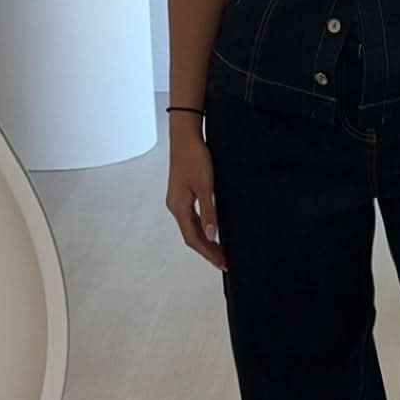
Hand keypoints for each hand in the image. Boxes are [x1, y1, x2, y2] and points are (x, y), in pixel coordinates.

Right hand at [165, 135, 225, 270]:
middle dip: (207, 250)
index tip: (222, 263)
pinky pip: (192, 217)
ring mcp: (178, 200)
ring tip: (221, 251)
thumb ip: (209, 212)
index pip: (193, 239)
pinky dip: (202, 228)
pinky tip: (212, 230)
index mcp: (179, 207)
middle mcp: (175, 206)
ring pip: (191, 227)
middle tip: (224, 261)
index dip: (208, 253)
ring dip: (205, 240)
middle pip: (191, 236)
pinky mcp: (182, 193)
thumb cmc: (194, 157)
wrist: (185, 136)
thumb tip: (211, 235)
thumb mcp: (205, 186)